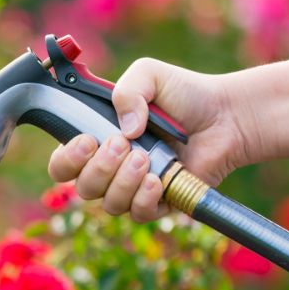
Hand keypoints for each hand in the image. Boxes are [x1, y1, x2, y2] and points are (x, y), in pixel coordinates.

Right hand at [46, 58, 257, 220]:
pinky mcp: (159, 203)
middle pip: (82, 188)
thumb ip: (126, 90)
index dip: (67, 159)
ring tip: (146, 158)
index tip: (87, 141)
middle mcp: (111, 168)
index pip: (62, 164)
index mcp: (98, 140)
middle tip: (123, 145)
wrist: (226, 115)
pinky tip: (158, 179)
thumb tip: (124, 132)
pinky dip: (144, 198)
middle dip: (99, 169)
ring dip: (123, 182)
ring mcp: (134, 188)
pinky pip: (138, 214)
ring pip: (109, 204)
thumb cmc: (184, 94)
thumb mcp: (149, 75)